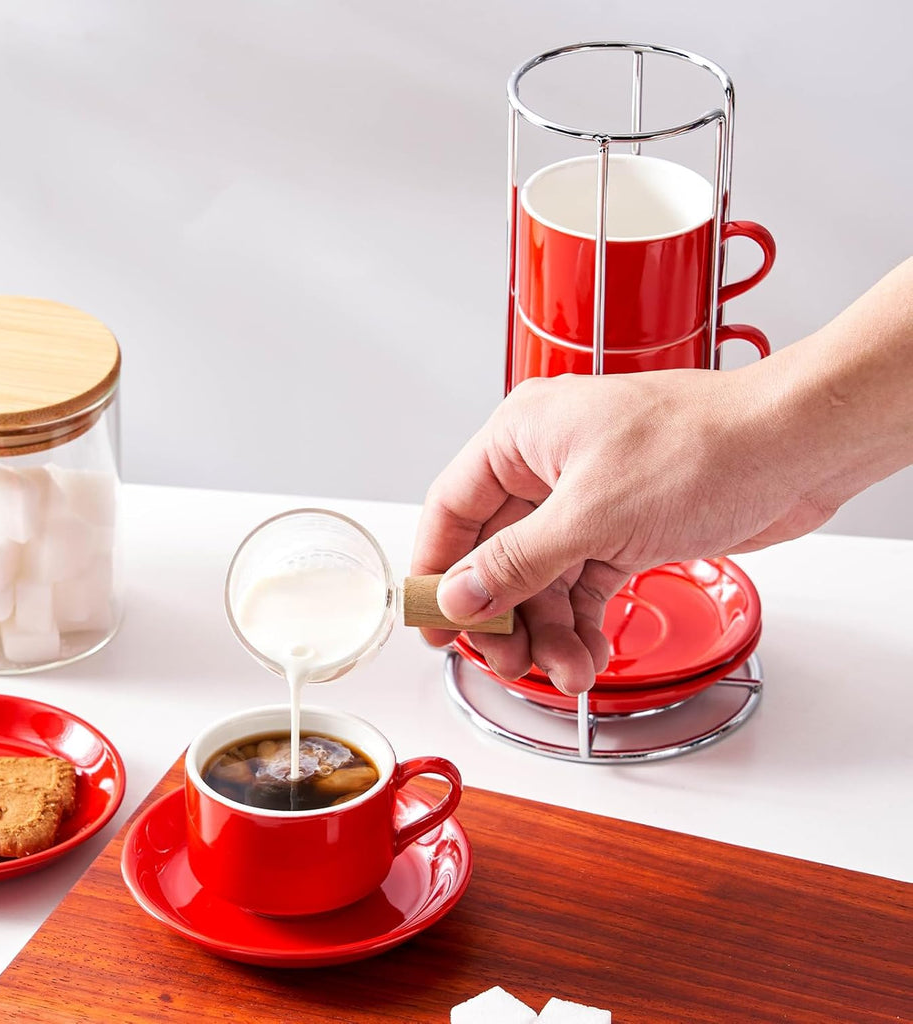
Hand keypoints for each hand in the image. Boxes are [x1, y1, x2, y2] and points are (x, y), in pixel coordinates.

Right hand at [411, 365, 837, 693]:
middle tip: (508, 657)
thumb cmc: (705, 446)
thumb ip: (517, 563)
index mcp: (523, 436)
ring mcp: (588, 499)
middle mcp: (548, 466)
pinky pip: (583, 585)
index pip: (452, 507)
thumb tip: (459, 596)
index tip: (431, 621)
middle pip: (496, 553)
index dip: (436, 568)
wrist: (796, 449)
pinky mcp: (624, 528)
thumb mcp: (592, 515)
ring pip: (543, 578)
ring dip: (549, 629)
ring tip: (566, 668)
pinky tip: (587, 653)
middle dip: (504, 613)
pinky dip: (583, 622)